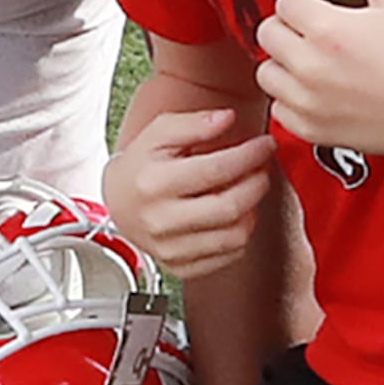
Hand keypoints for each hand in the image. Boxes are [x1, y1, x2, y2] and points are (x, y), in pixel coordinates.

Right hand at [106, 105, 277, 276]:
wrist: (119, 202)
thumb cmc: (141, 165)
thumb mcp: (158, 132)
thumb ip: (194, 122)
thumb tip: (226, 118)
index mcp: (154, 183)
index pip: (216, 170)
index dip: (250, 155)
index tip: (265, 145)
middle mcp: (160, 220)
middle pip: (230, 207)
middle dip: (257, 183)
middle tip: (261, 168)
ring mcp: (170, 248)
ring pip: (234, 235)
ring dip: (252, 210)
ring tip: (246, 190)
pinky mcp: (180, 266)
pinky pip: (228, 256)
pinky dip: (240, 233)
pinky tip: (233, 215)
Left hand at [257, 0, 383, 162]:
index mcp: (326, 29)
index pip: (284, 1)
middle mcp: (310, 68)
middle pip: (267, 34)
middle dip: (288, 24)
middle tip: (316, 25)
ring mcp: (310, 103)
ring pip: (266, 72)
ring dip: (284, 60)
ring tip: (314, 56)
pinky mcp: (314, 130)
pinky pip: (279, 108)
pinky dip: (292, 96)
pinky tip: (320, 87)